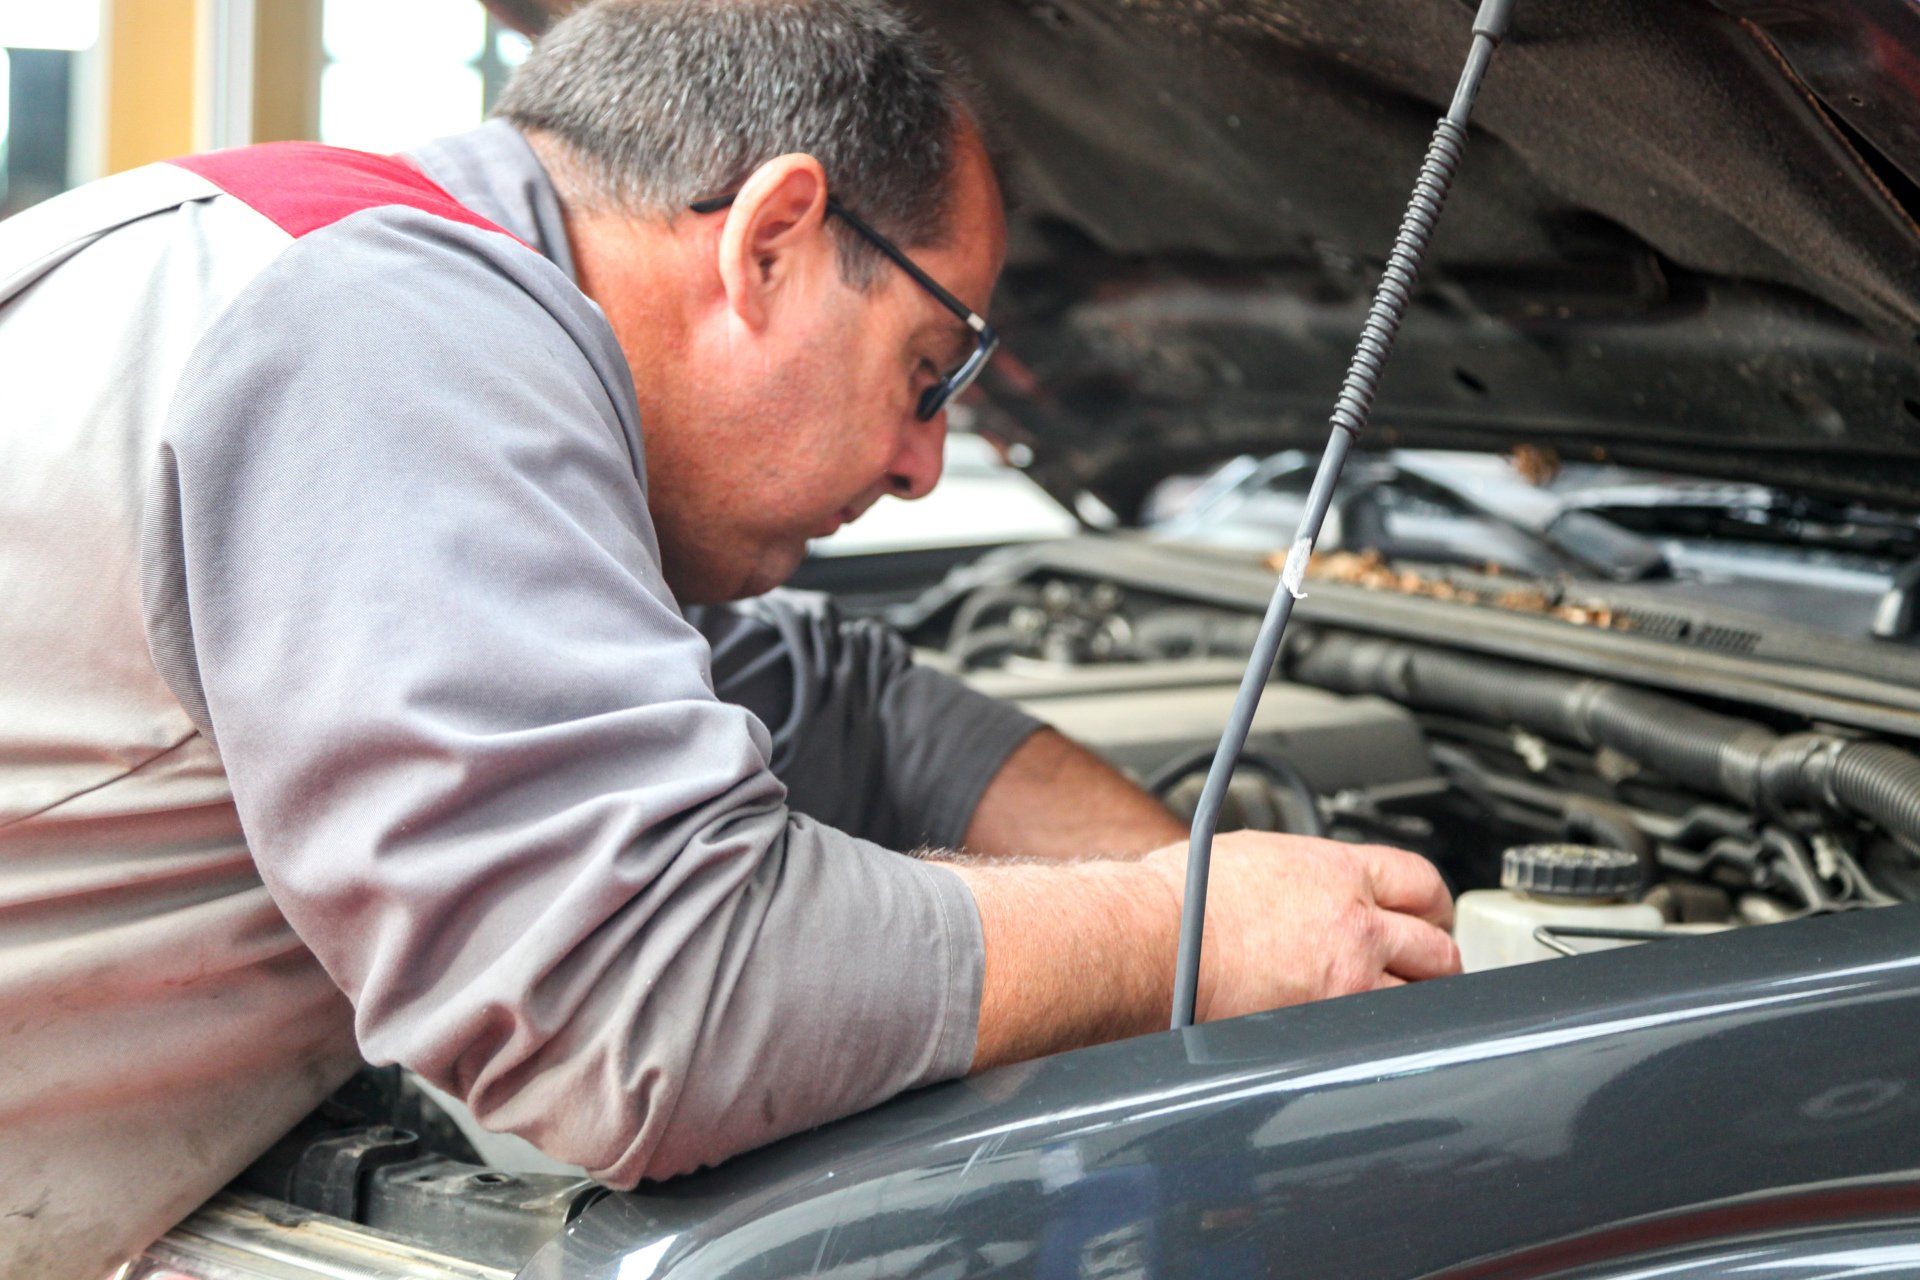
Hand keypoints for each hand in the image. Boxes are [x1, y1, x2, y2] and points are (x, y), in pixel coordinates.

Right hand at [1144, 832, 1458, 1021]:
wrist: (1152, 941)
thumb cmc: (1182, 900)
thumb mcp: (1254, 856)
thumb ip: (1302, 872)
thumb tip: (1309, 884)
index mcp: (1337, 873)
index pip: (1421, 881)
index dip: (1433, 904)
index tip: (1429, 917)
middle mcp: (1354, 924)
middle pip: (1438, 948)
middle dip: (1437, 960)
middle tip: (1424, 969)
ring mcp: (1347, 981)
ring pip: (1421, 999)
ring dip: (1415, 1003)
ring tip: (1397, 1008)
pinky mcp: (1326, 1026)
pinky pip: (1379, 1037)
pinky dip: (1379, 1038)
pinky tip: (1363, 1036)